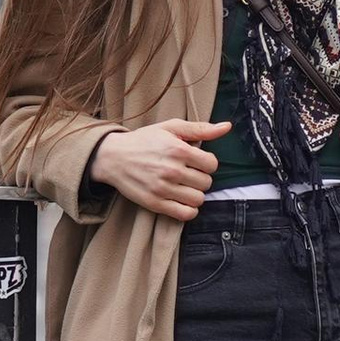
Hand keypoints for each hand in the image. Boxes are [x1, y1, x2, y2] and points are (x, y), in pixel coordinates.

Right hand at [93, 117, 229, 220]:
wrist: (112, 157)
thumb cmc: (143, 141)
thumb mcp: (170, 128)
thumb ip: (200, 129)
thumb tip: (227, 126)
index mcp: (178, 149)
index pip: (212, 164)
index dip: (207, 163)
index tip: (196, 161)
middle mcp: (172, 170)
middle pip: (206, 183)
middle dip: (200, 178)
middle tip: (188, 173)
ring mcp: (163, 188)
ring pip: (198, 200)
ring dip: (195, 194)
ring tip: (184, 186)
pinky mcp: (155, 203)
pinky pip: (186, 214)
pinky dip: (188, 210)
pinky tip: (182, 200)